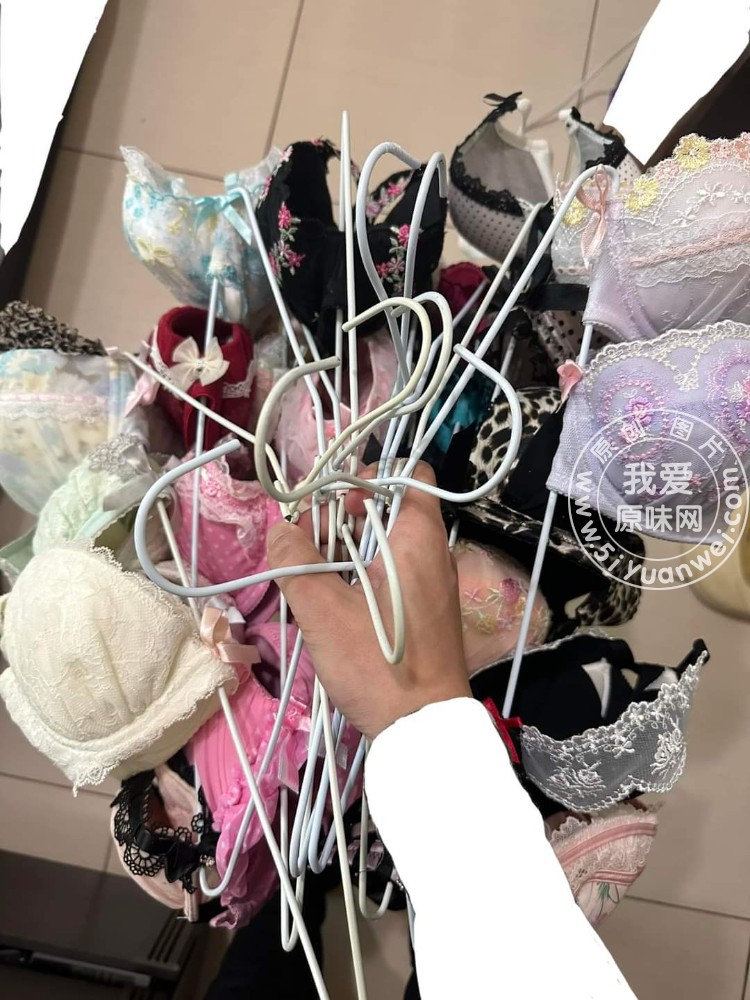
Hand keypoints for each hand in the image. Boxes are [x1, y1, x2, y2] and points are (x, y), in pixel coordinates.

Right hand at [266, 463, 470, 740]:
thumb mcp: (322, 610)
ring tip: (314, 580)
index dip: (368, 478)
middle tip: (311, 547)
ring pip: (386, 548)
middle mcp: (435, 554)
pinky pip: (393, 578)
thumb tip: (280, 529)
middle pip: (389, 511)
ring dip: (347, 555)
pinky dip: (363, 580)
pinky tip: (334, 608)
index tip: (335, 505)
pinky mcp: (427, 615)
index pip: (409, 475)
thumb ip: (295, 561)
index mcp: (419, 538)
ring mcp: (433, 587)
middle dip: (344, 521)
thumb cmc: (377, 663)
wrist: (423, 729)